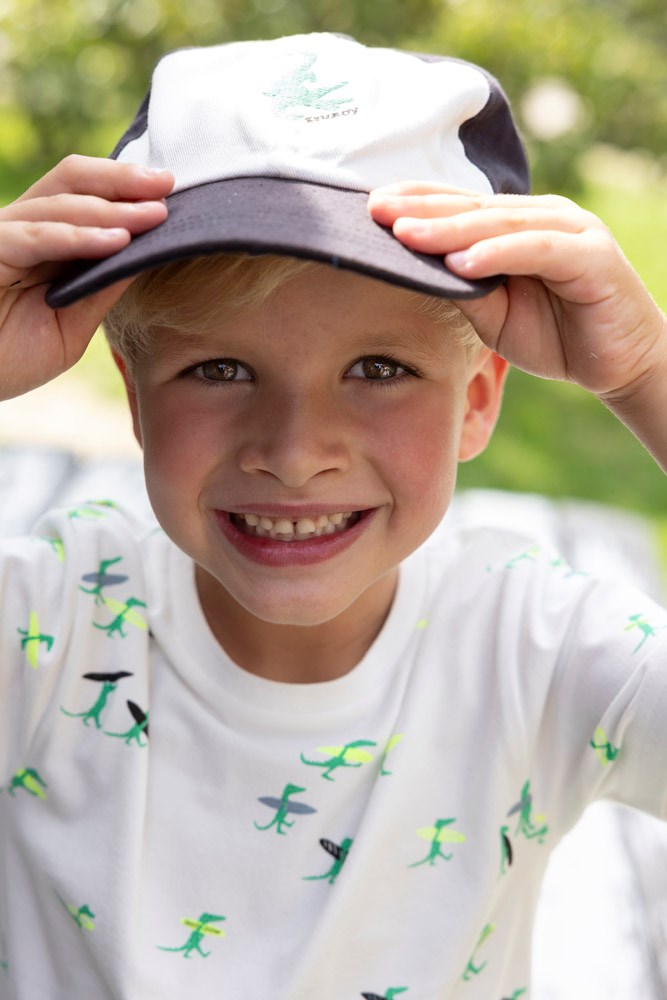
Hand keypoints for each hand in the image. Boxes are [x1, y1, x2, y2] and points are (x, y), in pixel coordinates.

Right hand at [0, 155, 172, 399]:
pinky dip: (78, 237)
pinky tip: (116, 242)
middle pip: (71, 181)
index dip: (125, 188)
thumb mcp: (73, 326)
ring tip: (152, 216)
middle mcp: (22, 229)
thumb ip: (102, 291)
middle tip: (165, 186)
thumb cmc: (11, 359)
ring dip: (111, 210)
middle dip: (122, 181)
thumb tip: (146, 257)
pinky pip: (35, 236)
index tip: (169, 191)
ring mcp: (4, 236)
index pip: (85, 195)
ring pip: (58, 203)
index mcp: (43, 241)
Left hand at [368, 183, 666, 400]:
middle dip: (421, 209)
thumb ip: (464, 290)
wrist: (617, 363)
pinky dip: (498, 255)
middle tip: (375, 211)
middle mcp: (543, 217)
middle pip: (473, 208)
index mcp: (517, 225)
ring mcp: (570, 231)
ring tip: (406, 234)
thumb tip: (418, 272)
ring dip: (450, 230)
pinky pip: (536, 250)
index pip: (460, 206)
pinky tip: (461, 263)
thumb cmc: (555, 334)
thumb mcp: (495, 315)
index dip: (417, 203)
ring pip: (500, 224)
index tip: (370, 207)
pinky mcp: (592, 256)